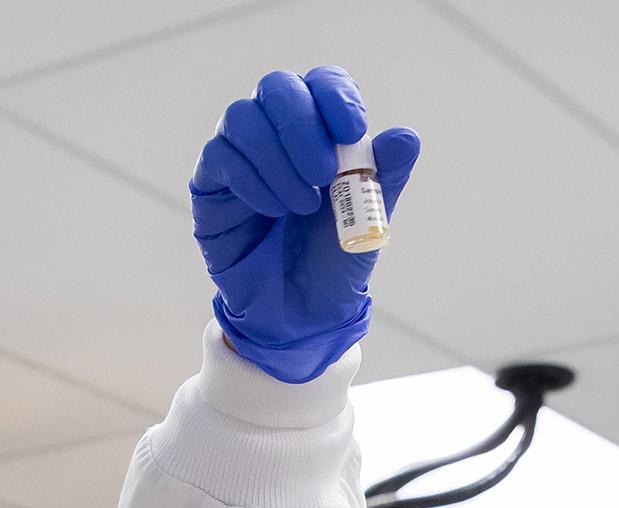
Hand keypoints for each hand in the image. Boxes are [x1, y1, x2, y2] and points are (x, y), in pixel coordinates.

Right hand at [189, 67, 420, 383]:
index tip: (353, 129)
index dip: (335, 95)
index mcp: (321, 132)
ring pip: (243, 117)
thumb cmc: (335, 259)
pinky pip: (221, 156)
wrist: (302, 312)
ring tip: (303, 205)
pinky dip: (252, 180)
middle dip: (302, 124)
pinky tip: (273, 210)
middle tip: (325, 172)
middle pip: (277, 87)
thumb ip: (384, 176)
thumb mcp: (369, 219)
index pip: (321, 84)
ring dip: (278, 159)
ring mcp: (240, 153)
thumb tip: (407, 136)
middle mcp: (277, 133)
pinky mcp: (211, 182)